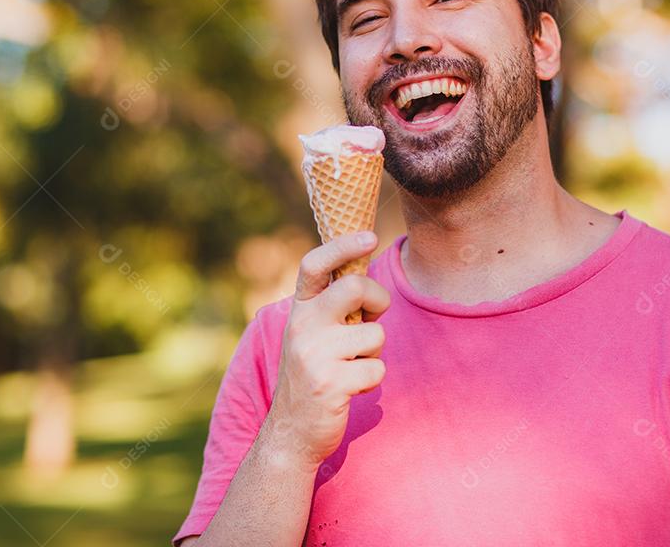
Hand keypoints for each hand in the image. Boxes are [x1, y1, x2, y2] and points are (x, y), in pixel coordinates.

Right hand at [263, 232, 389, 472]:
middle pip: (355, 287)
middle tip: (373, 318)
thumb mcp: (312, 333)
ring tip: (351, 367)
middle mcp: (302, 326)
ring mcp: (315, 355)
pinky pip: (377, 370)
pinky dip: (371, 381)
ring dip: (373, 354)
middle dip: (378, 299)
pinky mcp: (331, 383)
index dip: (343, 245)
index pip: (315, 264)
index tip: (370, 236)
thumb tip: (365, 270)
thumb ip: (333, 306)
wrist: (290, 432)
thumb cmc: (313, 375)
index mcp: (299, 310)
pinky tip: (350, 389)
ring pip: (375, 335)